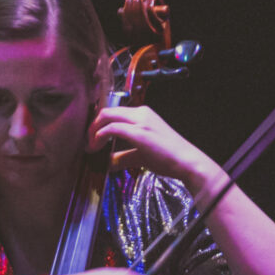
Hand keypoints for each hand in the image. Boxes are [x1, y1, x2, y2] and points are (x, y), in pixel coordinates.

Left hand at [86, 105, 219, 192]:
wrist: (186, 162)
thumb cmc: (169, 158)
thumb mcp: (142, 155)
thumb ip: (123, 156)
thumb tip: (108, 163)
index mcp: (144, 114)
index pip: (114, 112)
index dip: (99, 123)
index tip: (92, 138)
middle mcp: (141, 112)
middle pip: (107, 111)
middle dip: (93, 126)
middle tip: (88, 142)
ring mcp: (140, 120)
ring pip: (107, 116)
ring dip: (94, 131)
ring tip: (90, 146)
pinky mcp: (138, 132)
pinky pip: (111, 128)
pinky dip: (99, 137)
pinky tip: (96, 148)